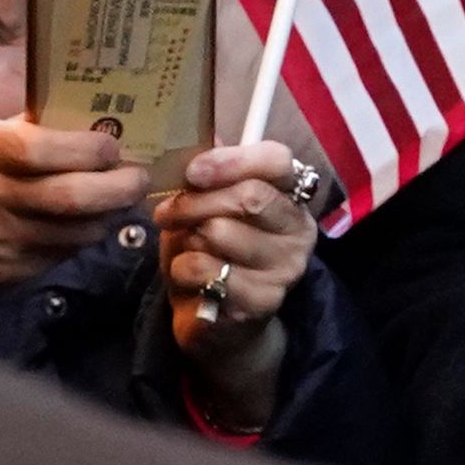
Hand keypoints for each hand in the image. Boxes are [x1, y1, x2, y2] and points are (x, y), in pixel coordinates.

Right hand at [0, 120, 149, 311]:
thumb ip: (28, 130)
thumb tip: (91, 118)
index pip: (49, 150)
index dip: (94, 149)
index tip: (114, 146)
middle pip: (76, 197)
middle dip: (122, 187)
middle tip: (139, 177)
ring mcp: (2, 240)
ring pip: (82, 231)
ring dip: (111, 214)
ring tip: (119, 199)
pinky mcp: (9, 273)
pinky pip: (65, 254)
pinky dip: (84, 236)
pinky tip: (85, 221)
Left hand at [155, 141, 315, 426]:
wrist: (221, 323)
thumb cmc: (213, 256)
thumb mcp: (207, 210)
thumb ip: (208, 177)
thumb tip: (198, 141)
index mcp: (291, 199)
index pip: (278, 161)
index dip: (233, 160)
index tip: (193, 171)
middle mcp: (299, 232)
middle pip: (248, 197)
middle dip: (195, 202)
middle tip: (166, 213)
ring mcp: (285, 269)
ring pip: (219, 232)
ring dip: (186, 240)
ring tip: (186, 252)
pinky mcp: (261, 301)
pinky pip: (202, 269)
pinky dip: (180, 271)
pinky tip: (190, 281)